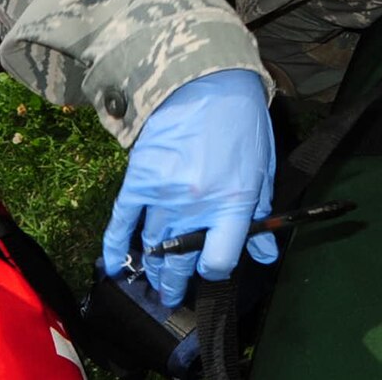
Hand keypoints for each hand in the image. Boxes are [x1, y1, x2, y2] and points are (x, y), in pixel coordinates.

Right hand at [102, 69, 275, 306]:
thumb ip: (261, 215)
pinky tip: (116, 265)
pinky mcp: (139, 181)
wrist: (208, 85)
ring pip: (152, 247)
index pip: (219, 259)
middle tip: (172, 296)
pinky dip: (116, 247)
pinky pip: (123, 223)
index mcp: (233, 203)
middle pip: (180, 261)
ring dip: (152, 270)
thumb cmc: (243, 125)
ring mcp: (164, 195)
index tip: (213, 271)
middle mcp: (196, 205)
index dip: (216, 271)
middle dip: (175, 283)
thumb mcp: (262, 170)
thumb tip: (265, 254)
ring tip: (154, 284)